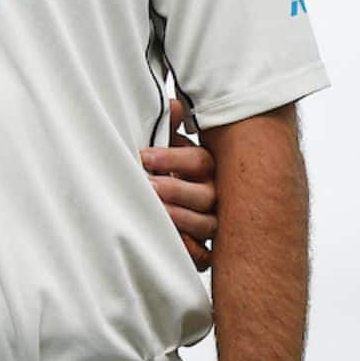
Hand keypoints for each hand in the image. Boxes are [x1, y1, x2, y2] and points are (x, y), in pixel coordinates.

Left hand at [140, 98, 216, 270]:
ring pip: (207, 225)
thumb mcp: (164, 147)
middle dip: (176, 190)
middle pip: (205, 195)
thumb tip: (173, 104)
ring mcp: (212, 224)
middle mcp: (214, 196)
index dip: (173, 159)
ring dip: (181, 218)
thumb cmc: (163, 170)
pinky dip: (190, 252)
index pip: (200, 161)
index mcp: (206, 168)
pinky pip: (203, 256)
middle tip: (149, 186)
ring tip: (156, 211)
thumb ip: (167, 128)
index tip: (144, 157)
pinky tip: (173, 243)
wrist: (161, 204)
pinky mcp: (204, 249)